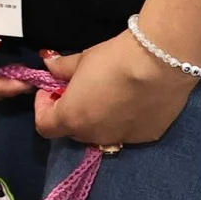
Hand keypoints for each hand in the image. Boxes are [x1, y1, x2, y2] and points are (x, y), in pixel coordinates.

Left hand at [33, 31, 197, 146]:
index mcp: (73, 118)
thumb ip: (61, 68)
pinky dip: (121, 120)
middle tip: (78, 89)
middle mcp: (95, 136)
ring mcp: (122, 139)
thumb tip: (49, 65)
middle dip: (70, 111)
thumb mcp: (81, 60)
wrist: (157, 65)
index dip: (43, 107)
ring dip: (95, 118)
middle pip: (73, 130)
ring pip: (100, 134)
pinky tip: (131, 99)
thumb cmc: (112, 60)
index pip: (44, 126)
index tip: (51, 89)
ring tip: (106, 94)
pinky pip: (125, 132)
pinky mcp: (146, 137)